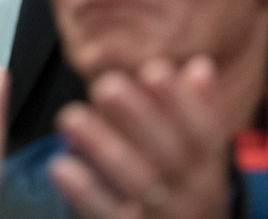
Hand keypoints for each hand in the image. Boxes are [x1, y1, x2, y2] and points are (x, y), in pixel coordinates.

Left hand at [51, 57, 229, 218]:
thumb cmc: (180, 189)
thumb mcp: (195, 156)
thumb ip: (195, 111)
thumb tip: (201, 65)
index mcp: (207, 168)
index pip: (204, 133)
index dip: (182, 102)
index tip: (154, 71)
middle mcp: (193, 195)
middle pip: (169, 155)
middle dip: (139, 118)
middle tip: (105, 86)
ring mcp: (163, 217)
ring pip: (138, 183)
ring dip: (104, 147)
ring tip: (71, 116)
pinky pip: (109, 214)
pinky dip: (85, 192)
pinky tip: (60, 166)